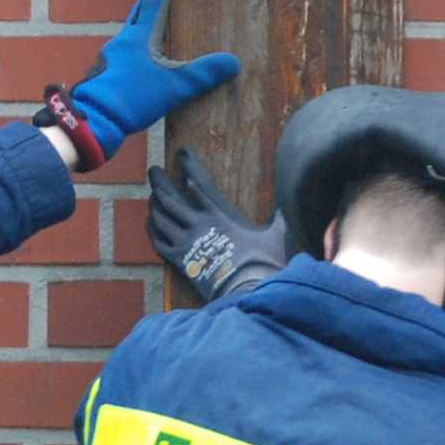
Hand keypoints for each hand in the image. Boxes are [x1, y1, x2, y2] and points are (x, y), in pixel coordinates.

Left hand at [55, 0, 240, 162]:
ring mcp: (110, 60)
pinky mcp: (106, 78)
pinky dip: (138, 55)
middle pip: (138, 15)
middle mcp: (121, 42)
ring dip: (143, 30)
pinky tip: (145, 67)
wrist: (93, 123)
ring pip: (130, 38)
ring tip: (158, 31)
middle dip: (149, 1)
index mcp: (137, 36)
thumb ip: (201, 75)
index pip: (152, 0)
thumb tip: (233, 62)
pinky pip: (125, 58)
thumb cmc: (130, 98)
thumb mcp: (172, 87)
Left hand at [144, 148, 287, 302]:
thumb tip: (293, 196)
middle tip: (153, 170)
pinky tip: (151, 222)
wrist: (246, 291)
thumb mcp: (277, 234)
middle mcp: (198, 225)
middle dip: (160, 182)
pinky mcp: (181, 261)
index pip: (199, 184)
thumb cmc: (263, 263)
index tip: (181, 153)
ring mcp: (187, 243)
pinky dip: (153, 230)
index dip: (188, 166)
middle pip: (171, 199)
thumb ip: (281, 214)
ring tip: (151, 195)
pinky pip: (159, 242)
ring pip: (162, 219)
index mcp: (219, 215)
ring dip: (155, 205)